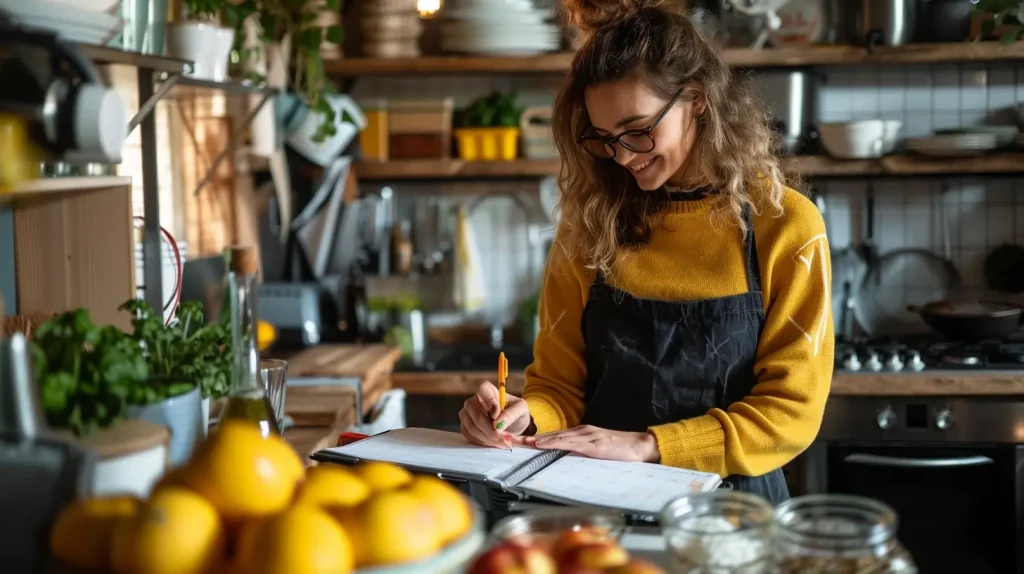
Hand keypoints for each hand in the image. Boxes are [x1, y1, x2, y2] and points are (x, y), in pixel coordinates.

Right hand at [459, 381, 531, 448]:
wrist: (513, 425)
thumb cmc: (516, 412)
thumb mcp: (521, 410)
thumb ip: (511, 414)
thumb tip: (498, 425)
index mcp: (489, 391)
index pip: (482, 388)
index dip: (488, 401)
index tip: (497, 414)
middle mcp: (474, 400)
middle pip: (473, 410)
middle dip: (488, 427)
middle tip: (503, 437)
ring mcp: (467, 414)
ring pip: (470, 426)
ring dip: (487, 437)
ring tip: (503, 442)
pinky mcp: (466, 428)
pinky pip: (469, 436)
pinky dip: (483, 442)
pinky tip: (495, 443)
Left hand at [525, 425, 660, 462]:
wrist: (640, 446)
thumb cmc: (621, 450)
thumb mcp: (597, 451)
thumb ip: (583, 452)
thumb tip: (567, 459)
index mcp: (583, 433)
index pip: (556, 436)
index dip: (538, 438)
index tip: (522, 441)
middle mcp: (582, 431)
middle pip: (552, 435)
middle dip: (532, 438)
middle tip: (514, 440)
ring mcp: (587, 436)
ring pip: (557, 437)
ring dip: (538, 440)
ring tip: (522, 442)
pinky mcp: (593, 444)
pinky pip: (569, 443)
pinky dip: (553, 443)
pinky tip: (543, 445)